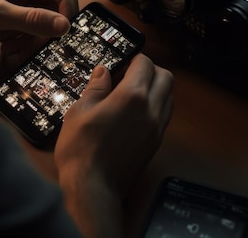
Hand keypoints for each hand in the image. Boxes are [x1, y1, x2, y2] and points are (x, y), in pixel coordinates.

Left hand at [0, 0, 78, 59]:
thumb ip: (31, 19)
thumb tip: (63, 25)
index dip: (66, 2)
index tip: (65, 26)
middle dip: (49, 23)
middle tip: (43, 42)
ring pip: (41, 14)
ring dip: (34, 34)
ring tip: (17, 48)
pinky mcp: (10, 5)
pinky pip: (28, 21)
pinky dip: (23, 36)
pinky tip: (8, 45)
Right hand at [54, 54, 173, 237]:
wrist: (93, 189)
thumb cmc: (81, 151)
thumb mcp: (79, 112)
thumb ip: (95, 88)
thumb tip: (102, 72)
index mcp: (132, 97)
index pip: (145, 63)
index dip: (134, 58)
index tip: (121, 62)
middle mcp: (151, 110)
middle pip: (166, 77)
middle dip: (151, 70)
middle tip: (130, 73)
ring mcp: (157, 128)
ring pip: (169, 96)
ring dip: (156, 88)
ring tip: (132, 93)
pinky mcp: (156, 143)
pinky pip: (164, 115)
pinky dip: (156, 106)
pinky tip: (134, 113)